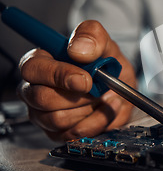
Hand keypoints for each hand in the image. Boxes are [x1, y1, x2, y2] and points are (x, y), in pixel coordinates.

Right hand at [18, 20, 135, 140]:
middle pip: (42, 98)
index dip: (57, 75)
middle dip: (77, 95)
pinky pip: (74, 134)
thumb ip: (92, 36)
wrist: (122, 88)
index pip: (32, 68)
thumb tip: (78, 49)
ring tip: (102, 96)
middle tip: (97, 88)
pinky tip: (105, 108)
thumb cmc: (105, 64)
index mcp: (41, 62)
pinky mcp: (59, 132)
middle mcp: (36, 89)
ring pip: (57, 119)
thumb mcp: (105, 43)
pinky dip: (97, 121)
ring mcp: (44, 114)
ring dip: (88, 108)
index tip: (84, 79)